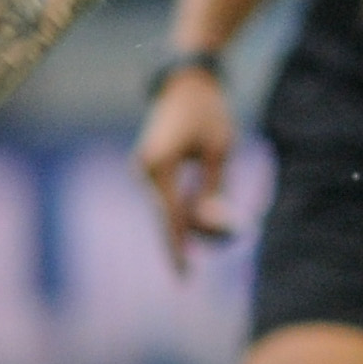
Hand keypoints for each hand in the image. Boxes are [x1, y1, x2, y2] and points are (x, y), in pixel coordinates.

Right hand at [132, 68, 239, 273]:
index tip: (184, 278)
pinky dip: (184, 208)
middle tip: (212, 248)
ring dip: (192, 218)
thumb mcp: (220, 151)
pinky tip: (200, 206)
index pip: (171, 218)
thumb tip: (212, 227)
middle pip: (169, 218)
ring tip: (218, 193)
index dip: (178, 250)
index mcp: (159, 165)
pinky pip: (166, 200)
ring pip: (168, 211)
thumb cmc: (209, 113)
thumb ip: (214, 189)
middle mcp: (143, 170)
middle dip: (192, 235)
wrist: (186, 84)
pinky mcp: (147, 170)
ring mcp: (142, 170)